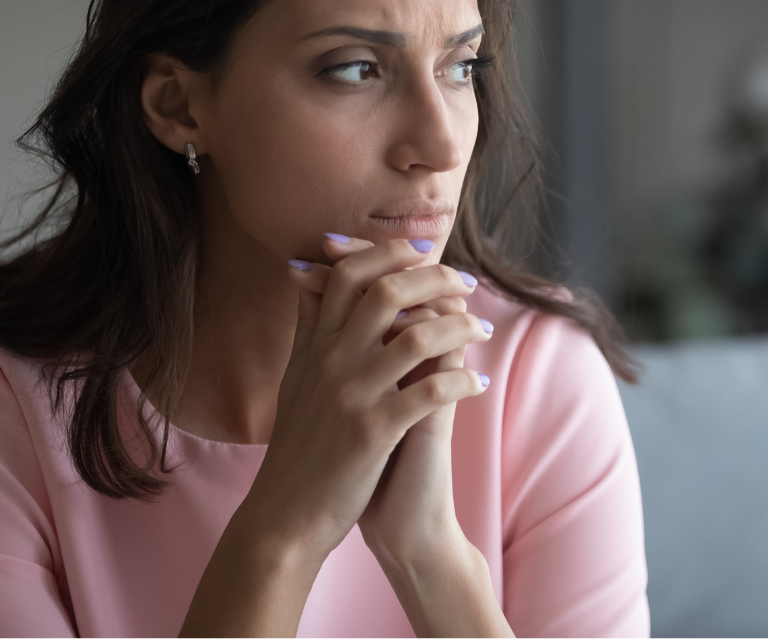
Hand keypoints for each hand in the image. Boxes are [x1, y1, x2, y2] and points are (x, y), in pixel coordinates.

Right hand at [242, 236, 489, 565]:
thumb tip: (304, 274)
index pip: (349, 275)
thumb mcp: (295, 375)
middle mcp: (331, 361)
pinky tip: (479, 381)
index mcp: (316, 345)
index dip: (388, 254)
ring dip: (459, 326)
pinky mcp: (374, 432)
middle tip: (465, 282)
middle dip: (434, 278)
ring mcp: (353, 395)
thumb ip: (307, 324)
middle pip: (386, 292)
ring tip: (481, 327)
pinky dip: (462, 381)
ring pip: (417, 338)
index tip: (423, 253)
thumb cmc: (298, 444)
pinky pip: (431, 393)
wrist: (286, 512)